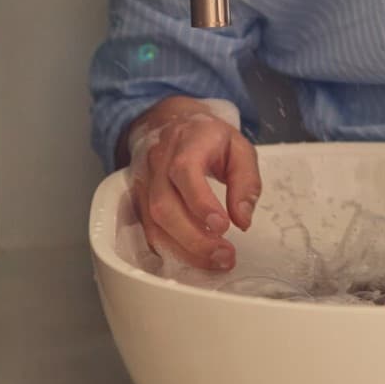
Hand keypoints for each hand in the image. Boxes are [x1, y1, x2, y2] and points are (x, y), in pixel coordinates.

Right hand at [124, 97, 260, 270]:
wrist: (171, 122)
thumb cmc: (208, 138)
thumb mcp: (239, 148)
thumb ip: (246, 182)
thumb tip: (242, 219)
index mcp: (186, 140)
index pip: (184, 170)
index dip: (200, 202)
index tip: (223, 226)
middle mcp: (157, 160)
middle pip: (164, 204)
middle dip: (194, 237)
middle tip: (224, 255)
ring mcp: (143, 181)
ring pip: (153, 222)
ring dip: (184, 249)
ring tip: (215, 261)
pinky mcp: (138, 199)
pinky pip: (148, 230)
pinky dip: (171, 249)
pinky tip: (194, 257)